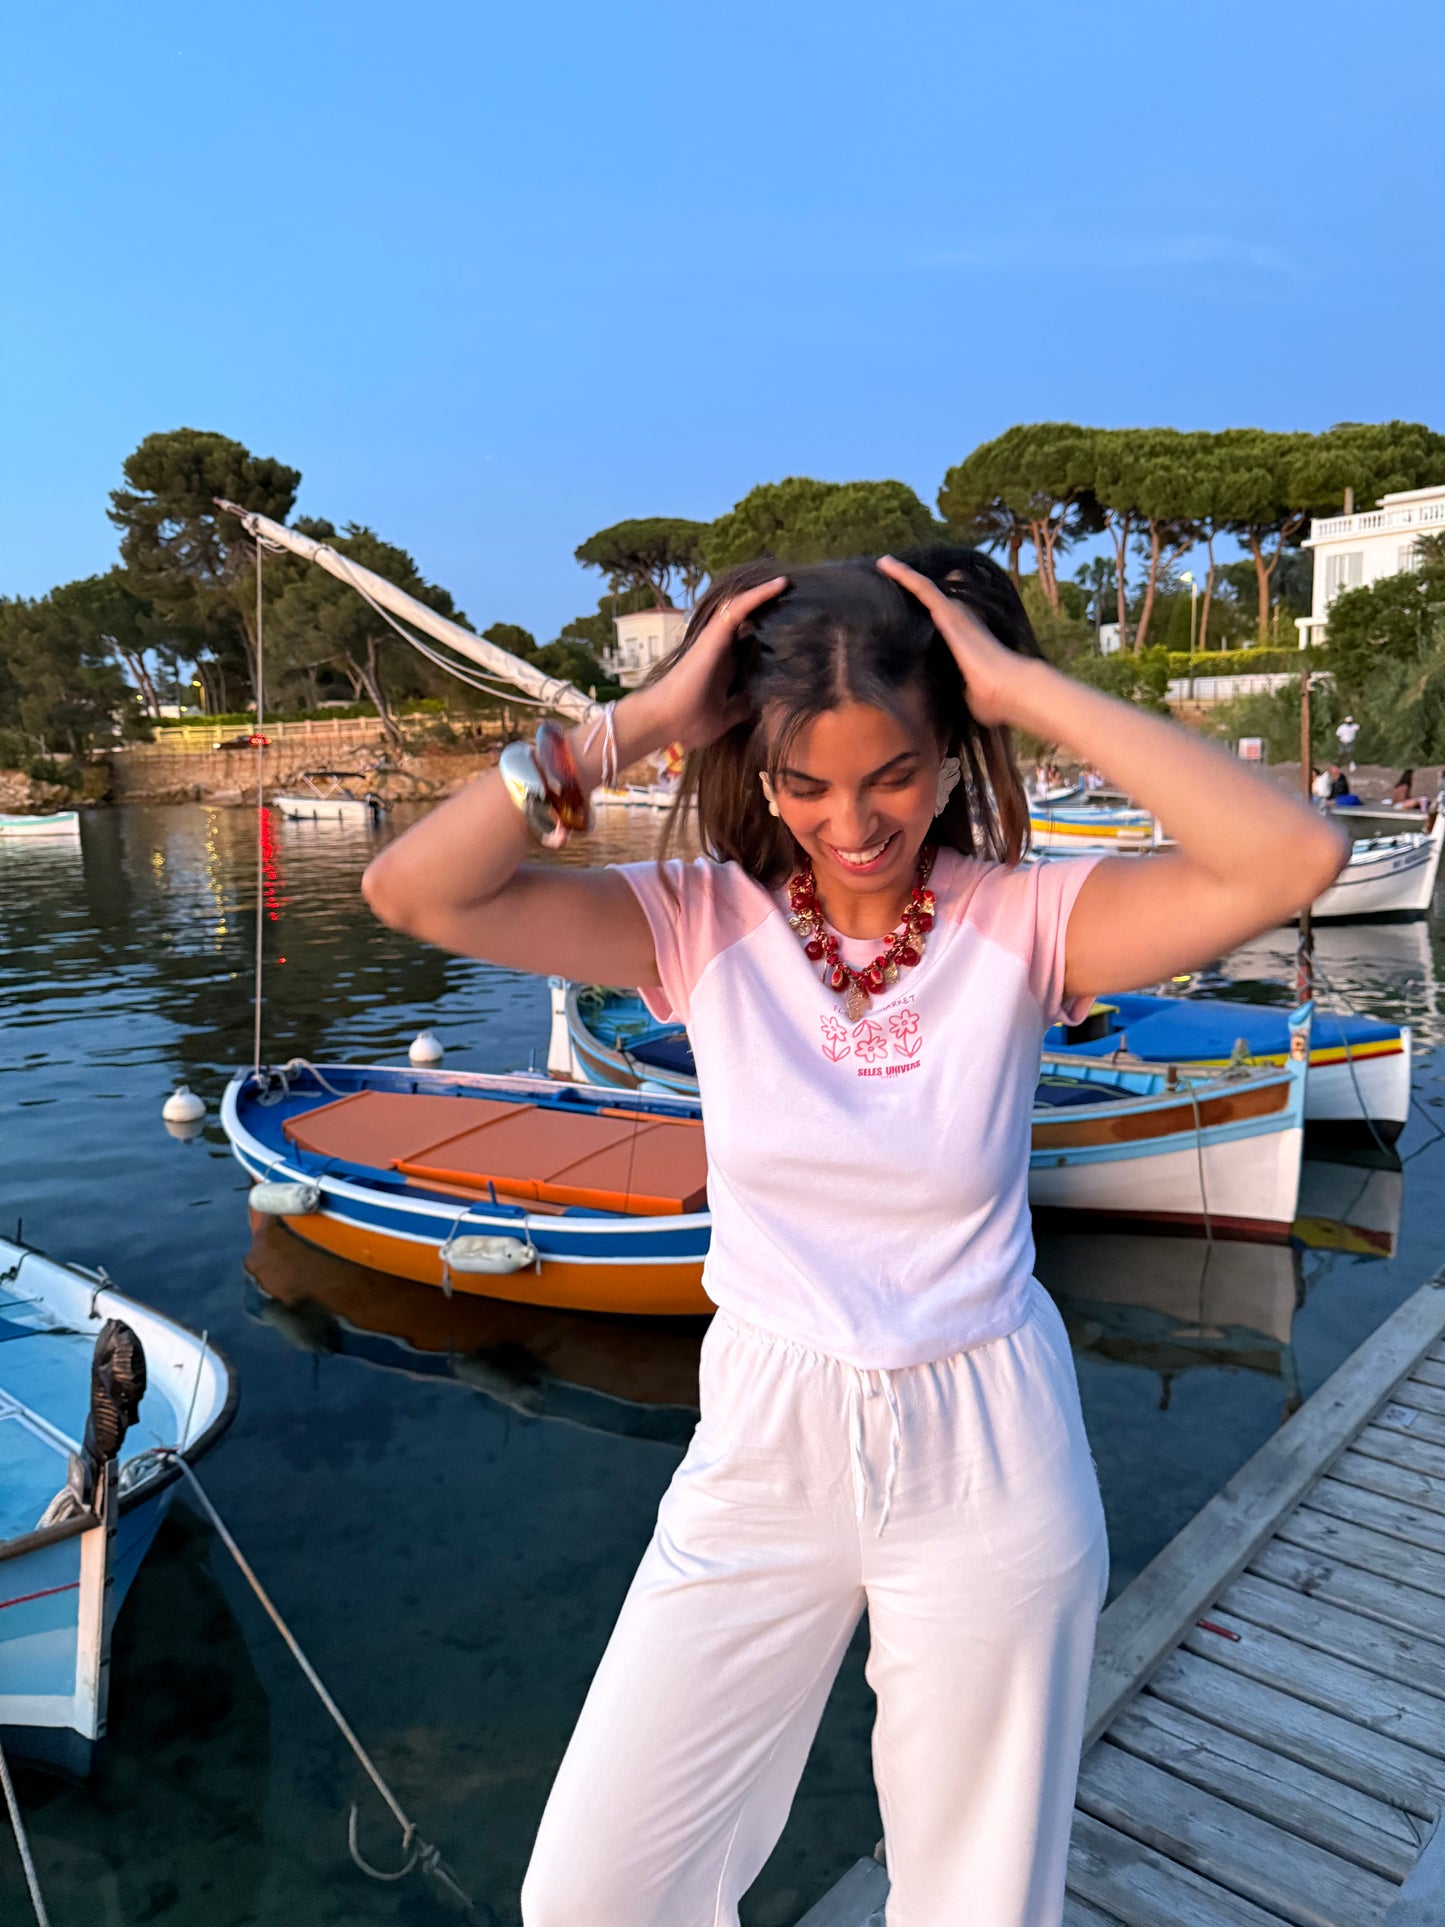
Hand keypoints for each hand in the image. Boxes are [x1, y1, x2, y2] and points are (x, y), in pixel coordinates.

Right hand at [639, 575, 786, 750]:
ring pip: (744, 605)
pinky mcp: (714, 634)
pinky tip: (780, 584)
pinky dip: (759, 595)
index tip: (792, 622)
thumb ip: (740, 706)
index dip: (769, 628)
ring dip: (766, 593)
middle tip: (795, 594)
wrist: (665, 722)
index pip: (750, 639)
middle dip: (769, 605)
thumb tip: (755, 702)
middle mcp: (720, 646)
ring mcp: (716, 637)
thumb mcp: (725, 716)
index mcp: (724, 664)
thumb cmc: (688, 721)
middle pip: (747, 617)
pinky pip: (739, 607)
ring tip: (790, 581)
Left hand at [876, 555, 1033, 727]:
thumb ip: (957, 690)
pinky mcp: (947, 612)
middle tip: (886, 573)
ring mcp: (953, 614)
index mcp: (962, 639)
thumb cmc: (992, 700)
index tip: (904, 606)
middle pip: (930, 598)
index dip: (922, 610)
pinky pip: (922, 587)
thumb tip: (949, 707)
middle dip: (909, 586)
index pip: (938, 619)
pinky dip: (904, 575)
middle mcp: (958, 620)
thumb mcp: (966, 694)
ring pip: (922, 587)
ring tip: (881, 562)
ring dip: (902, 575)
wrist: (1008, 691)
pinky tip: (885, 563)